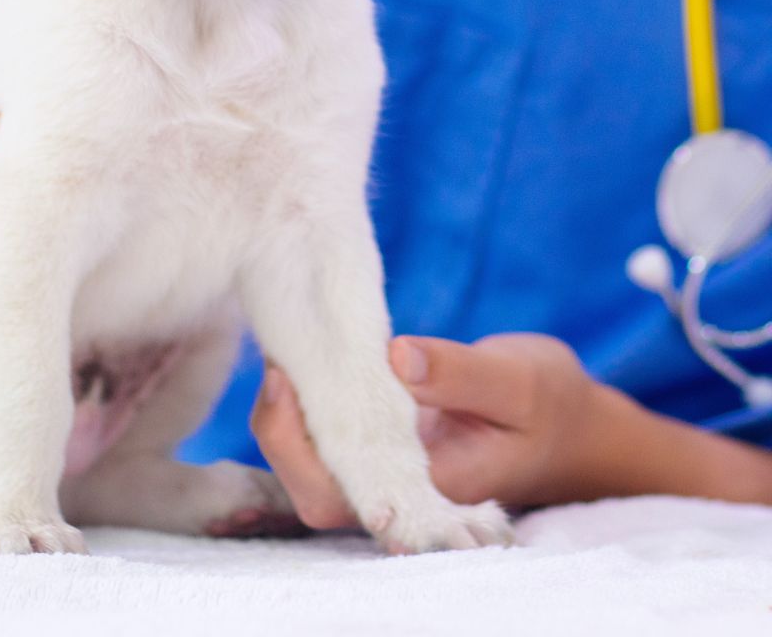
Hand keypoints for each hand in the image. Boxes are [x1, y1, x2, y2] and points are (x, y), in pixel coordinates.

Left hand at [251, 333, 619, 524]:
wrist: (571, 424)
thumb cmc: (550, 406)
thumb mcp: (519, 380)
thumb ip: (460, 374)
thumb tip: (398, 357)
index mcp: (431, 491)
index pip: (341, 494)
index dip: (298, 449)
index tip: (285, 380)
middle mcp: (399, 492)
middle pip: (311, 489)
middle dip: (280, 430)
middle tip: (279, 363)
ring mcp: (386, 471)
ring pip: (309, 467)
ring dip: (286, 415)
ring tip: (285, 354)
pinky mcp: (380, 444)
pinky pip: (325, 439)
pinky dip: (303, 404)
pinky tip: (299, 358)